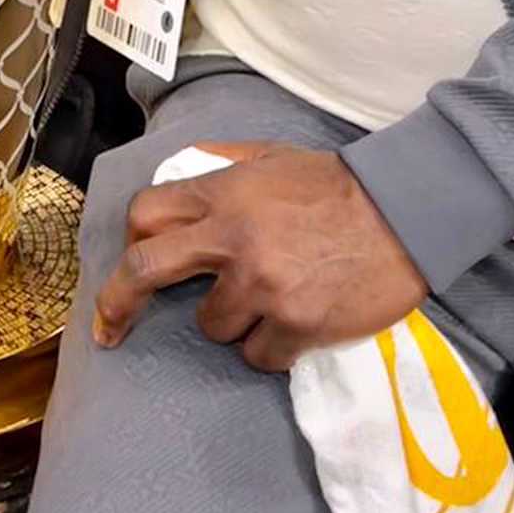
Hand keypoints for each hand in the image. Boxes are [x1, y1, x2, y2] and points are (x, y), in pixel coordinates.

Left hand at [92, 142, 426, 372]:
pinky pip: (258, 355)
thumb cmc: (337, 185)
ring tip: (275, 300)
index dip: (131, 240)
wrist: (406, 214)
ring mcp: (262, 285)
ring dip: (236, 321)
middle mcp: (232, 238)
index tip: (128, 264)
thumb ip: (224, 165)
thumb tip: (185, 171)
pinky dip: (273, 347)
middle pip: (145, 270)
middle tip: (107, 331)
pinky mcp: (295, 325)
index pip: (146, 213)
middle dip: (115, 303)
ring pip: (213, 327)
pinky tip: (299, 323)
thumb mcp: (272, 157)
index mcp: (224, 193)